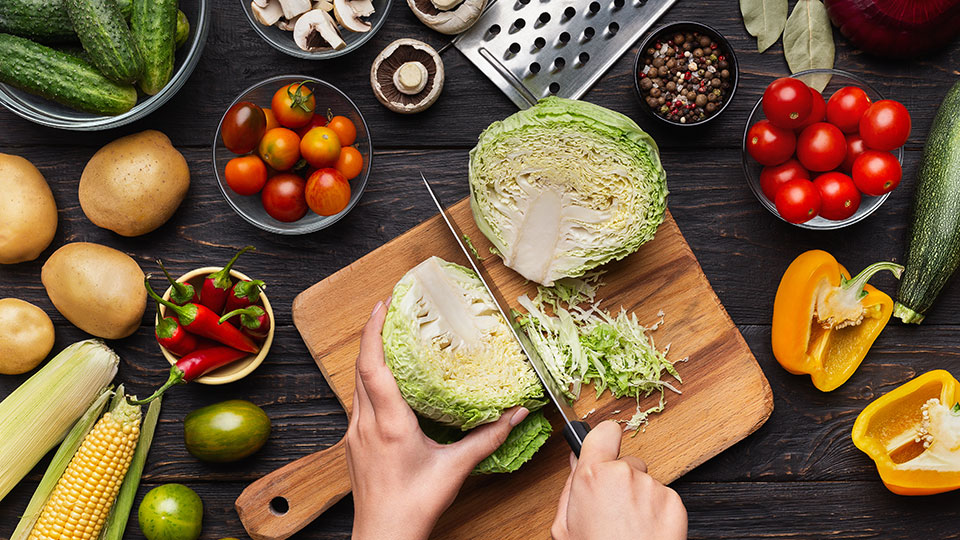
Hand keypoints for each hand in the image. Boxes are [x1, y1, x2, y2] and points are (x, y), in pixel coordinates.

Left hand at [347, 299, 529, 539]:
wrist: (383, 536)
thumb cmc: (414, 506)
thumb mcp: (455, 469)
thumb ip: (488, 438)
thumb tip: (516, 414)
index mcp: (388, 423)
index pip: (372, 365)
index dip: (374, 331)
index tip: (383, 305)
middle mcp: (365, 423)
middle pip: (361, 366)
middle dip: (372, 333)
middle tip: (390, 309)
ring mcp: (354, 433)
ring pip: (356, 383)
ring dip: (369, 356)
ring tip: (388, 336)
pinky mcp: (353, 443)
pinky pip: (357, 400)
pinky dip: (369, 379)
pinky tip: (385, 379)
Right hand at [551, 420, 687, 539]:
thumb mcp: (564, 526)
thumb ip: (570, 486)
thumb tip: (575, 460)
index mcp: (592, 476)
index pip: (604, 432)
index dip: (604, 439)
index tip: (604, 448)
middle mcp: (624, 475)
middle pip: (625, 463)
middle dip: (620, 481)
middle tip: (612, 510)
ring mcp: (652, 487)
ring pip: (644, 482)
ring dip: (638, 498)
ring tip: (628, 527)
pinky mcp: (674, 502)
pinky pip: (662, 497)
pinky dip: (656, 512)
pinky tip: (644, 531)